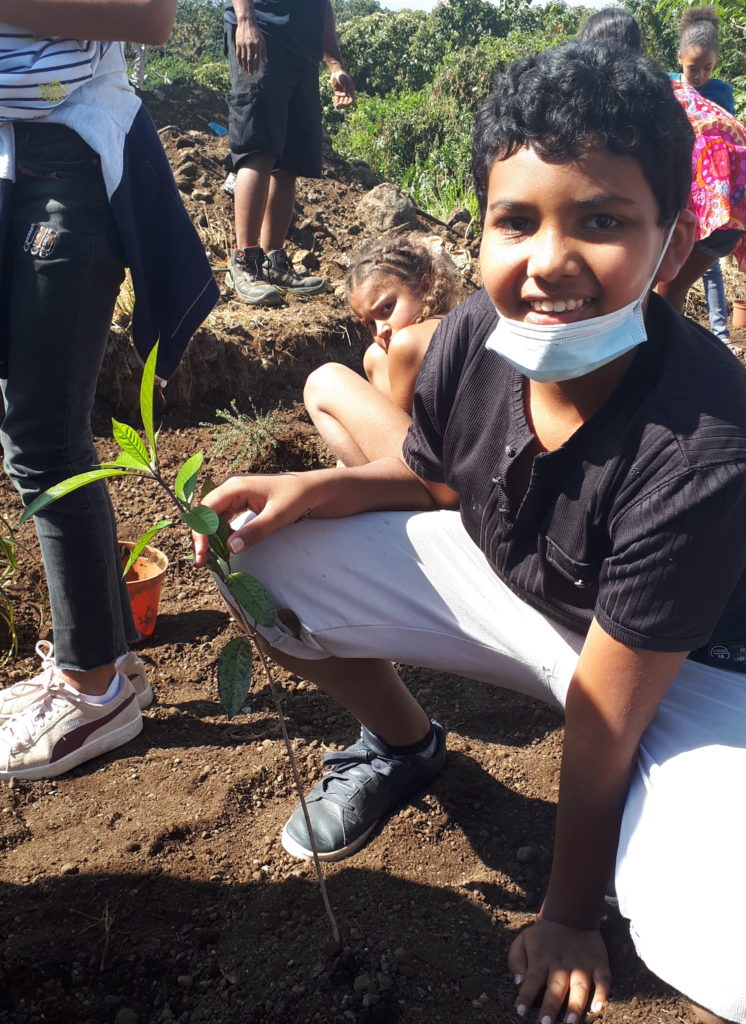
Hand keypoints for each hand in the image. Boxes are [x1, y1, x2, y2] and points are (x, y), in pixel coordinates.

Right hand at [192, 473, 319, 566]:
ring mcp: (236, 496)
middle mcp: (231, 489)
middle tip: (202, 562)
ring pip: (214, 518)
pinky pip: (225, 519)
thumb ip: (254, 532)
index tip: (203, 554)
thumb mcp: (277, 517)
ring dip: (210, 537)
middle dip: (202, 537)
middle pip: (206, 514)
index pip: (206, 511)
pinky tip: (226, 547)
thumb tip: (231, 548)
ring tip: (210, 558)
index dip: (200, 533)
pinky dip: (222, 534)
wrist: (313, 490)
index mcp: (235, 487)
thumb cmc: (296, 498)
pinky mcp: (243, 503)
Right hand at [235, 18, 265, 76]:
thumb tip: (264, 61)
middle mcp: (249, 45)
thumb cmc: (256, 32)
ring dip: (245, 66)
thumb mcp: (262, 40)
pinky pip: (238, 54)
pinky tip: (241, 66)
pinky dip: (239, 61)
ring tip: (246, 72)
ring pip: (243, 58)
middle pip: (249, 59)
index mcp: (257, 44)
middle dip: (250, 68)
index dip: (256, 66)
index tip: (256, 72)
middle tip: (250, 75)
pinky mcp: (238, 43)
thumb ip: (263, 51)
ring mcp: (243, 44)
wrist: (246, 22)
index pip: (256, 58)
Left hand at [329, 69, 354, 107]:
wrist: (336, 72)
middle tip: (338, 106)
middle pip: (346, 102)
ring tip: (336, 106)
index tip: (345, 105)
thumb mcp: (344, 81)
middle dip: (343, 105)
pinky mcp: (337, 92)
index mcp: (351, 90)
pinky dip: (336, 102)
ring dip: (339, 105)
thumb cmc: (342, 75)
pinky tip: (334, 104)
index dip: (349, 103)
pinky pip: (338, 99)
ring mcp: (342, 93)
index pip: (352, 100)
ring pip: (342, 102)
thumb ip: (346, 87)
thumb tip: (346, 95)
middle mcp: (347, 93)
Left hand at [508, 919, 610, 1022]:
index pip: (532, 980)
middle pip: (556, 987)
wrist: (570, 915)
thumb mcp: (523, 940)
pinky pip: (603, 979)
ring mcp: (582, 964)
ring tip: (571, 1022)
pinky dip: (602, 993)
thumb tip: (518, 981)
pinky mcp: (599, 963)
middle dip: (551, 1007)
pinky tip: (598, 1008)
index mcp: (542, 959)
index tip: (520, 1011)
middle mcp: (562, 964)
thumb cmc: (543, 935)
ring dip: (576, 1005)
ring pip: (580, 986)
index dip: (526, 996)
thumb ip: (516, 960)